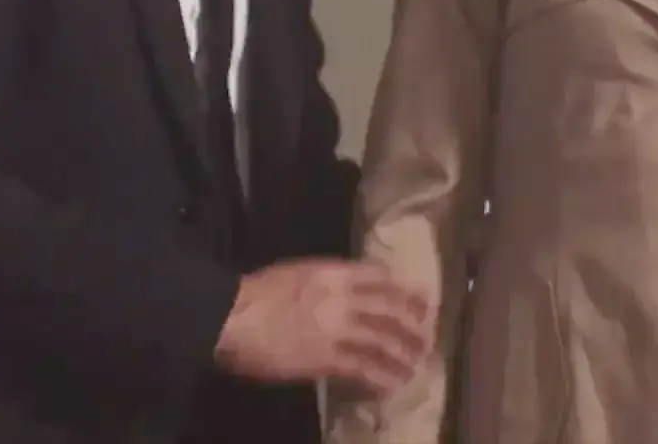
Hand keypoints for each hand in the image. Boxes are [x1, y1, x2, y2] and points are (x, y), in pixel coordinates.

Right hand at [214, 258, 430, 393]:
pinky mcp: (326, 358)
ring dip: (403, 353)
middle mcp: (342, 298)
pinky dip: (381, 376)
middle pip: (389, 309)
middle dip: (412, 324)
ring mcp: (336, 328)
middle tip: (426, 336)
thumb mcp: (298, 273)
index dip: (404, 291)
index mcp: (333, 273)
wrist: (231, 316)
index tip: (420, 301)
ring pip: (382, 340)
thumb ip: (326, 281)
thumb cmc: (256, 293)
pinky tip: (391, 384)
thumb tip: (345, 290)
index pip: (380, 278)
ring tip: (416, 364)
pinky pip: (362, 368)